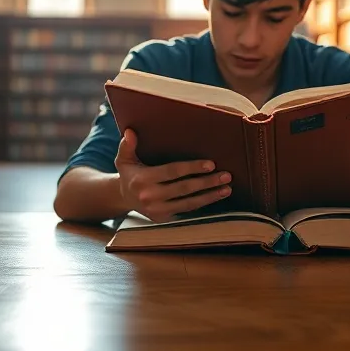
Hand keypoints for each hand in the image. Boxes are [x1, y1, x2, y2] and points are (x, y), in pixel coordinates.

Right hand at [114, 129, 231, 221]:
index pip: (172, 172)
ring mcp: (158, 210)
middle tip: (226, 176)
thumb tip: (130, 132)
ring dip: (210, 196)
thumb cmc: (129, 173)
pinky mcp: (164, 218)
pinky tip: (215, 197)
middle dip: (207, 182)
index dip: (192, 168)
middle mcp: (150, 197)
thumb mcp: (123, 159)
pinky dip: (202, 205)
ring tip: (226, 189)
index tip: (211, 164)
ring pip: (189, 203)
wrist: (123, 198)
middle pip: (185, 189)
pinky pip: (187, 211)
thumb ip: (127, 146)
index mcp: (142, 179)